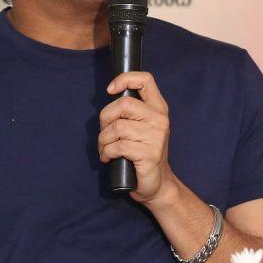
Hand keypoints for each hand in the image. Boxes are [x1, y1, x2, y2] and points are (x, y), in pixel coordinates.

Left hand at [99, 71, 176, 203]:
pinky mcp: (148, 154)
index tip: (111, 90)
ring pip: (117, 127)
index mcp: (158, 108)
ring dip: (103, 140)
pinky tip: (108, 158)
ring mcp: (155, 137)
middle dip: (105, 118)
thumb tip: (110, 96)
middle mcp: (159, 120)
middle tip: (104, 132)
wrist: (157, 183)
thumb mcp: (141, 127)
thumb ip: (130, 111)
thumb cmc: (143, 153)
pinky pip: (117, 146)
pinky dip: (107, 152)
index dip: (124, 79)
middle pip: (123, 104)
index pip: (145, 80)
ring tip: (105, 148)